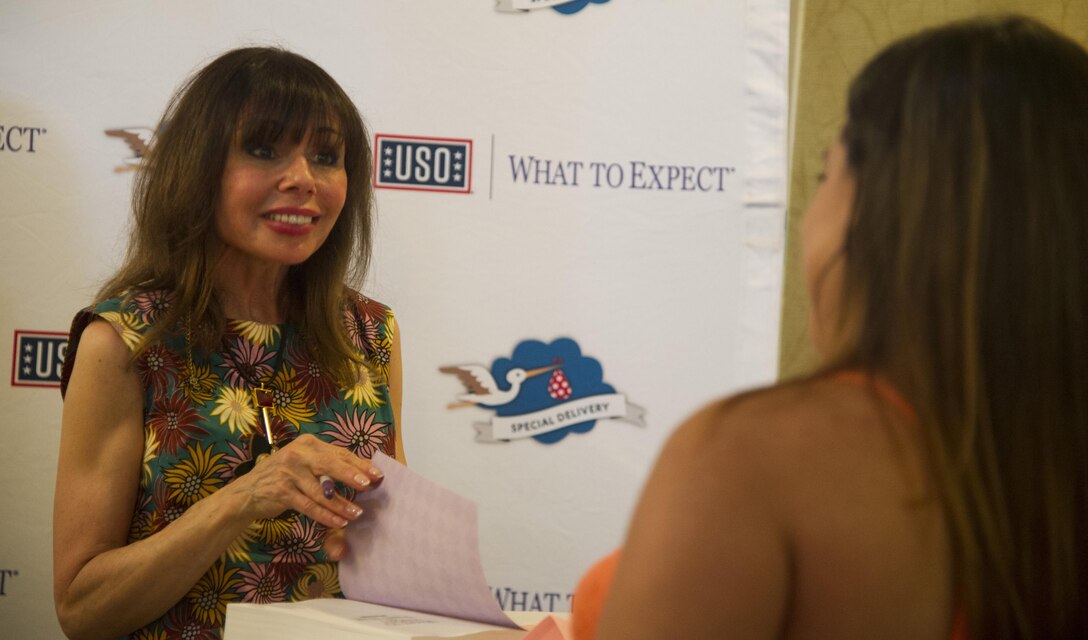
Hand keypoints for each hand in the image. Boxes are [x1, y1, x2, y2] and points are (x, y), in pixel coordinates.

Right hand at [225, 433, 383, 528]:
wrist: (247, 492)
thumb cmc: (284, 476)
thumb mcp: (304, 463)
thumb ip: (328, 465)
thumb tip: (362, 474)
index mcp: (308, 444)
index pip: (339, 453)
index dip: (360, 465)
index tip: (377, 475)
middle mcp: (299, 454)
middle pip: (331, 465)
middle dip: (352, 475)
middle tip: (369, 485)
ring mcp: (289, 473)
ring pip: (322, 491)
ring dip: (342, 504)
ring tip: (358, 513)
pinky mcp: (283, 492)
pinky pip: (310, 506)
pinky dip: (326, 515)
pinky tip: (339, 522)